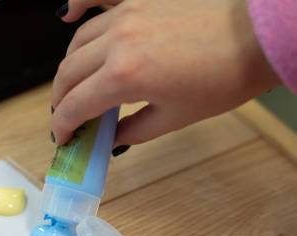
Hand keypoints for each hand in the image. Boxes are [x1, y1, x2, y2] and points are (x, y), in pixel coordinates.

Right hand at [51, 0, 280, 146]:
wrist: (257, 38)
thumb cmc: (223, 79)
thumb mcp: (174, 118)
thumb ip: (131, 130)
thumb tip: (110, 139)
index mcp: (124, 76)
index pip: (74, 105)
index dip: (63, 126)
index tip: (62, 138)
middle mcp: (117, 42)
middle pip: (67, 74)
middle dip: (60, 100)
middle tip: (67, 117)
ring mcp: (125, 14)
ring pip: (76, 42)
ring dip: (69, 68)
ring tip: (75, 84)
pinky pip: (96, 0)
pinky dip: (77, 8)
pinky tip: (67, 15)